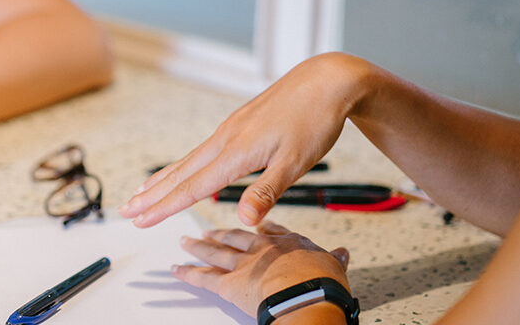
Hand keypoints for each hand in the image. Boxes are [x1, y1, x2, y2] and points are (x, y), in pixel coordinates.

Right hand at [119, 53, 373, 226]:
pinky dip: (184, 165)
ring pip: (188, 160)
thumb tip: (243, 221)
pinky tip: (184, 170)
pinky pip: (201, 150)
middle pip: (180, 172)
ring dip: (162, 179)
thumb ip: (266, 192)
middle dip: (151, 194)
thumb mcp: (296, 162)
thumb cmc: (315, 120)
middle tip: (125, 210)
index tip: (140, 220)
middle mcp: (225, 139)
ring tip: (141, 192)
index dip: (164, 207)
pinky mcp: (238, 125)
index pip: (192, 186)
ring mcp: (230, 130)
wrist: (326, 81)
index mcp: (236, 152)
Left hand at [172, 221, 349, 316]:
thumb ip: (334, 258)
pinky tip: (176, 269)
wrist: (307, 297)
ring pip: (215, 252)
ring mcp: (243, 265)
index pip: (270, 231)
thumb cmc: (322, 283)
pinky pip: (203, 278)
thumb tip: (343, 253)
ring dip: (198, 247)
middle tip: (208, 230)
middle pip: (236, 237)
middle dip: (220, 234)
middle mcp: (261, 249)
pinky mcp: (229, 284)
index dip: (260, 227)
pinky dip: (187, 274)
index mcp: (287, 242)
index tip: (253, 223)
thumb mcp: (334, 265)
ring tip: (185, 242)